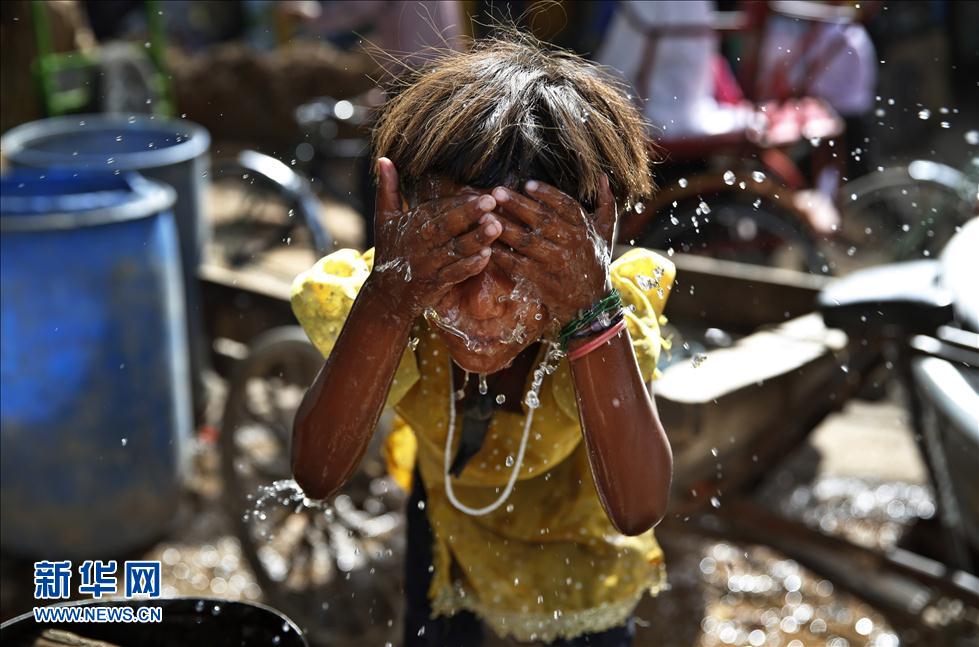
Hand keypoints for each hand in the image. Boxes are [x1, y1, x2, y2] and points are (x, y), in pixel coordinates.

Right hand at [365, 158, 502, 317]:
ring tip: (497, 226)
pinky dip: (470, 266)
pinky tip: (487, 256)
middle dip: (469, 214)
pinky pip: (455, 274)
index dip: (458, 203)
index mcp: (410, 225)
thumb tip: (383, 158)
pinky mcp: (437, 284)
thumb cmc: (390, 251)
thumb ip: (388, 189)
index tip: (480, 194)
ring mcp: (429, 265)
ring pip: (455, 250)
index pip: (436, 210)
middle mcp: (420, 244)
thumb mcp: (384, 219)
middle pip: (446, 227)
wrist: (387, 294)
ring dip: (476, 239)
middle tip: (491, 202)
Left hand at [490, 176, 615, 324]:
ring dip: (504, 227)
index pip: (566, 206)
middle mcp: (571, 243)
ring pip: (527, 241)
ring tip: (485, 216)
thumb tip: (602, 176)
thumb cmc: (595, 260)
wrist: (591, 301)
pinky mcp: (542, 279)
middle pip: (542, 220)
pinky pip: (517, 264)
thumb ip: (606, 202)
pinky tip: (486, 245)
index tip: (527, 184)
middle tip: (497, 192)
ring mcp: (555, 262)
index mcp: (584, 228)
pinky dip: (501, 255)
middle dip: (518, 205)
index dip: (547, 194)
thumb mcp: (606, 231)